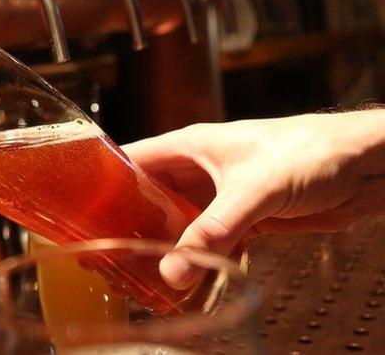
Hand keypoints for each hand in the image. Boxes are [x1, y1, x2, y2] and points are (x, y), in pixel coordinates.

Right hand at [122, 111, 384, 286]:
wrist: (366, 165)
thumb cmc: (313, 151)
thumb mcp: (253, 190)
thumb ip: (213, 231)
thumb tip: (174, 270)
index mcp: (188, 147)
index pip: (128, 160)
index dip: (101, 182)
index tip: (76, 211)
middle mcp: (198, 170)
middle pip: (148, 197)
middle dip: (127, 224)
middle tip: (103, 253)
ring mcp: (220, 195)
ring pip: (178, 223)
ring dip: (162, 248)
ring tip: (137, 274)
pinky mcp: (245, 218)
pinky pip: (210, 242)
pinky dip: (198, 262)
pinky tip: (187, 284)